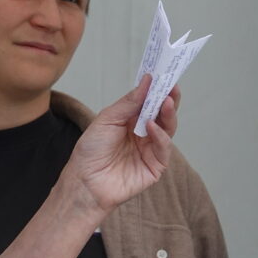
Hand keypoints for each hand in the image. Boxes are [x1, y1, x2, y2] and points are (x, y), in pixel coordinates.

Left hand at [60, 75, 175, 219]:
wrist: (85, 181)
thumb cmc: (91, 150)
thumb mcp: (107, 119)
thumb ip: (128, 102)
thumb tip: (146, 81)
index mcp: (131, 120)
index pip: (149, 102)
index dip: (157, 89)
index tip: (164, 75)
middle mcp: (144, 133)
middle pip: (162, 114)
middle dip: (168, 99)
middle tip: (172, 86)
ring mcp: (151, 149)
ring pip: (168, 129)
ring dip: (168, 114)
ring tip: (166, 102)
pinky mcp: (155, 166)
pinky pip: (164, 148)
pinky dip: (161, 136)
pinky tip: (153, 126)